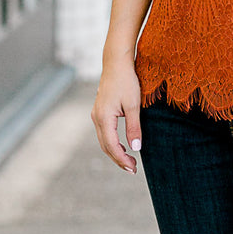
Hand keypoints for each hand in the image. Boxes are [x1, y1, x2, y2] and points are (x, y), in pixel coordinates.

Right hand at [92, 56, 142, 172]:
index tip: (134, 168)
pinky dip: (112, 143)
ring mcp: (96, 115)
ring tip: (129, 161)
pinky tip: (123, 145)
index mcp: (104, 118)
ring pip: (104, 140)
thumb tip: (136, 148)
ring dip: (115, 152)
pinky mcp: (100, 111)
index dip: (122, 159)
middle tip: (132, 169)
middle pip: (106, 146)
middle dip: (118, 160)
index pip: (112, 146)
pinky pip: (104, 133)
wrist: (116, 63)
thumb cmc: (127, 81)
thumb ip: (134, 127)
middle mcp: (97, 118)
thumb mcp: (134, 105)